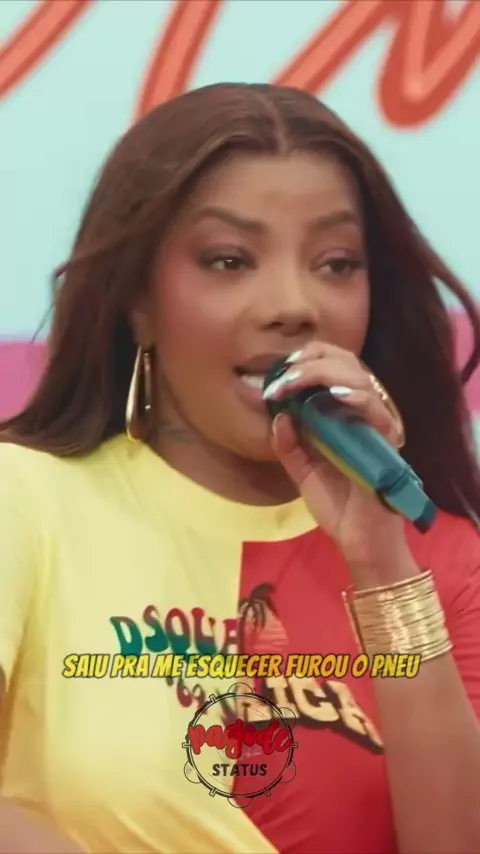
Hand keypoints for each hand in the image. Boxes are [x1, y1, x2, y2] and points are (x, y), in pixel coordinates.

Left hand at [266, 342, 417, 584]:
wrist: (359, 543)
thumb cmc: (338, 507)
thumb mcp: (301, 471)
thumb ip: (288, 444)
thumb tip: (278, 414)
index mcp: (345, 416)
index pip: (334, 368)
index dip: (307, 360)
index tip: (278, 372)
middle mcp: (363, 414)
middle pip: (348, 363)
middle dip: (312, 359)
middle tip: (283, 375)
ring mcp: (377, 427)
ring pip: (360, 379)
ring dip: (322, 374)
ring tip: (294, 382)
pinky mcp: (386, 444)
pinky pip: (376, 411)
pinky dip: (355, 397)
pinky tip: (331, 396)